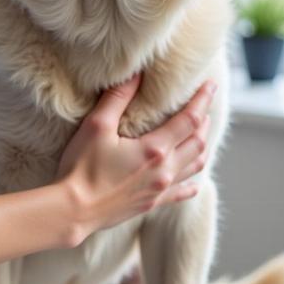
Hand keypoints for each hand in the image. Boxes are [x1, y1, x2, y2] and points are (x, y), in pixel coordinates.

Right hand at [57, 75, 215, 240]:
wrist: (74, 210)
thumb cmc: (82, 167)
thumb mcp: (97, 126)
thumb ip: (118, 98)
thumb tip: (136, 74)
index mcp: (155, 149)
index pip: (190, 120)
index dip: (202, 101)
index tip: (210, 86)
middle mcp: (164, 170)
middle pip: (197, 142)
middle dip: (204, 122)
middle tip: (204, 106)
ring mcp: (159, 189)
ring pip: (194, 166)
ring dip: (201, 147)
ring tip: (201, 135)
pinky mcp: (151, 203)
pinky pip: (181, 194)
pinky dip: (192, 184)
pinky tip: (194, 183)